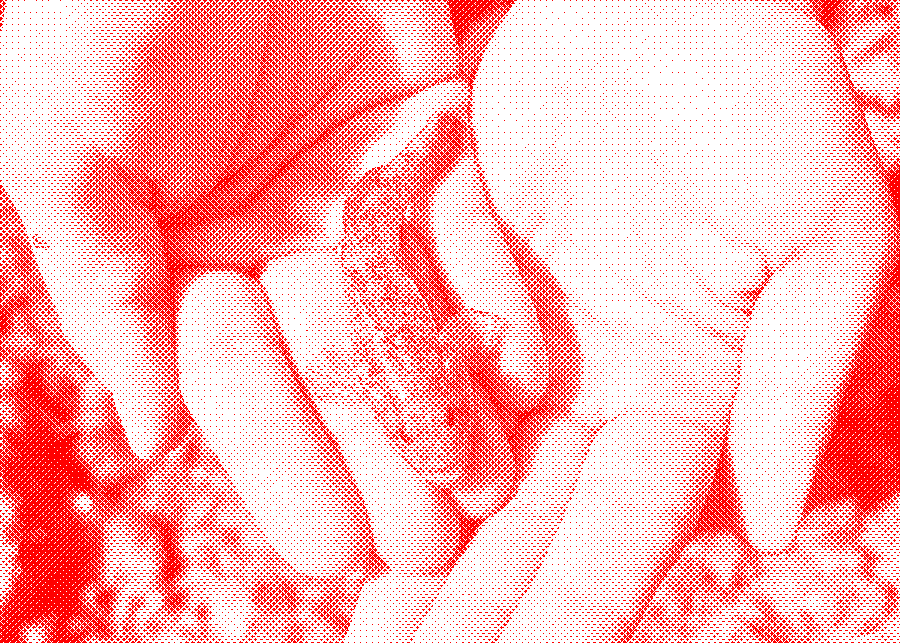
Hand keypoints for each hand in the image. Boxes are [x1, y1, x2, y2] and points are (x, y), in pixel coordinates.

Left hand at [407, 1, 893, 641]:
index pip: (621, 524)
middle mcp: (585, 386)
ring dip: (409, 541)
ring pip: (449, 460)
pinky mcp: (448, 274)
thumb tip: (771, 530)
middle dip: (474, 604)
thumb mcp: (822, 240)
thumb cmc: (767, 100)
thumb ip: (792, 386)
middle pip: (523, 519)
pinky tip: (334, 494)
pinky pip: (402, 359)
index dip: (575, 604)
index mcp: (678, 396)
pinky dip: (366, 423)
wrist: (662, 6)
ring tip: (367, 619)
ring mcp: (510, 337)